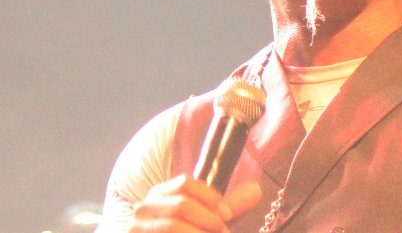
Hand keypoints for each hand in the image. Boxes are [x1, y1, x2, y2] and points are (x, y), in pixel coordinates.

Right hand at [129, 174, 261, 231]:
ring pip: (173, 226)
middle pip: (182, 205)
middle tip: (223, 232)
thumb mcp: (206, 222)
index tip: (227, 215)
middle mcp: (144, 208)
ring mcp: (136, 228)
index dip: (210, 198)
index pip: (185, 183)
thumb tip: (256, 190)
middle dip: (209, 221)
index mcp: (160, 194)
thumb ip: (228, 207)